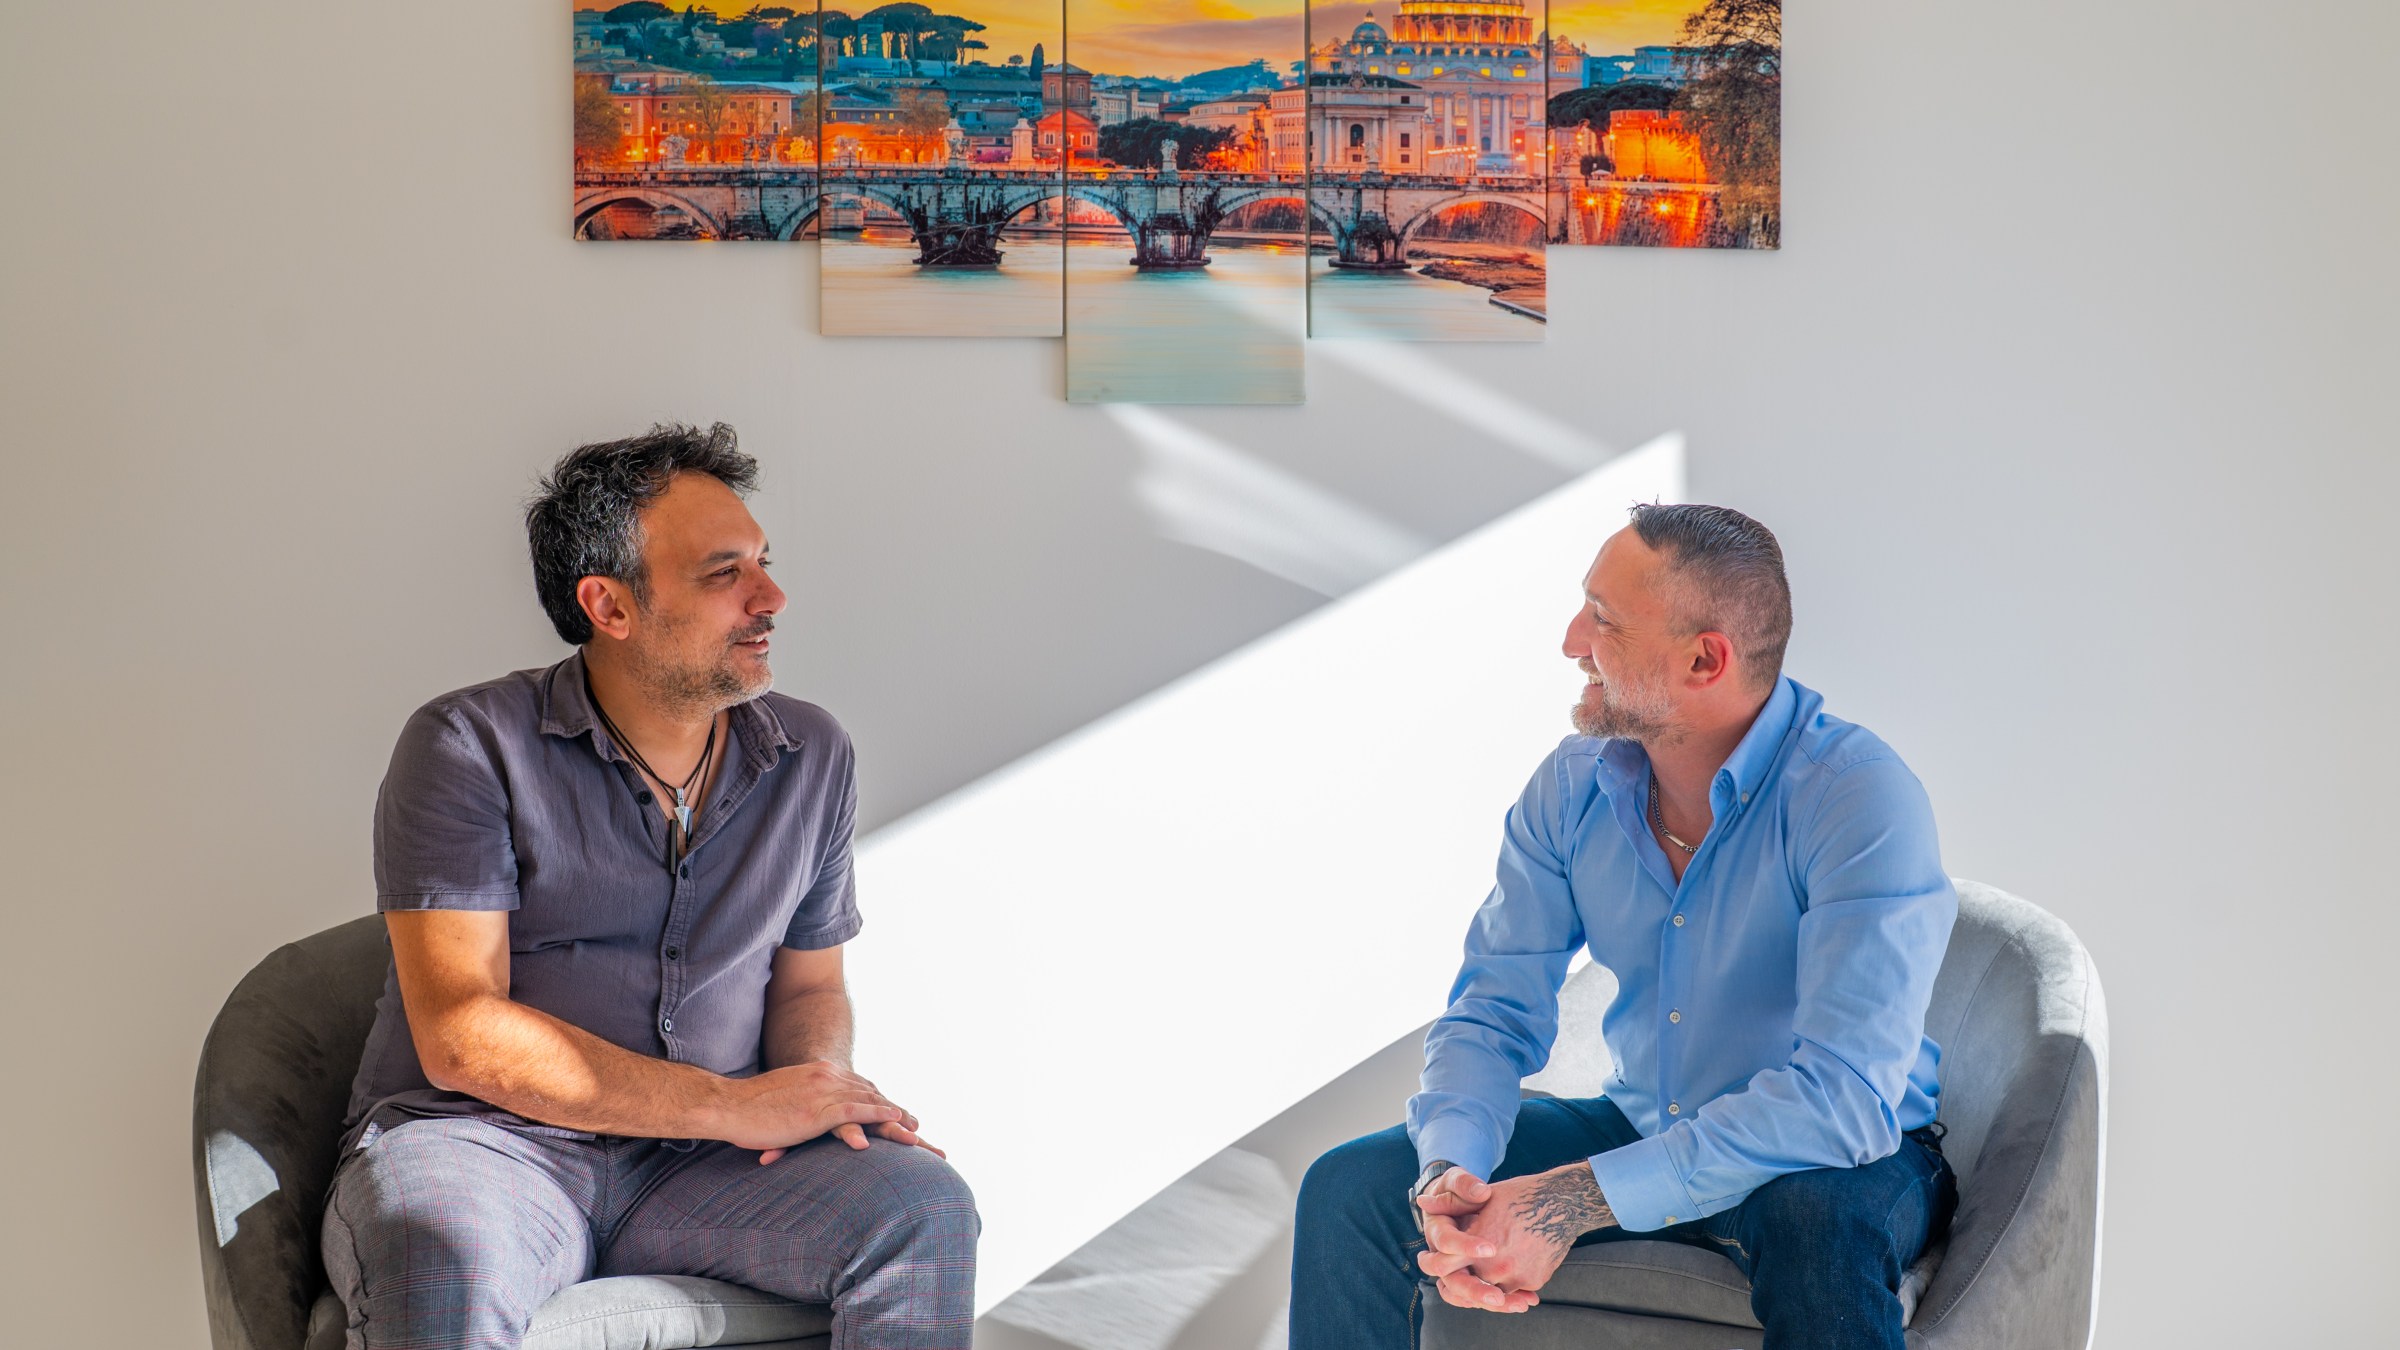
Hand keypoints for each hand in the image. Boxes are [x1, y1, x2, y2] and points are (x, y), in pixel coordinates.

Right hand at [710, 1060, 913, 1161]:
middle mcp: (825, 1076)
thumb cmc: (748, 1109)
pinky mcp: (817, 1109)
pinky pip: (855, 1110)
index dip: (878, 1099)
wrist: (727, 1104)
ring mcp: (823, 1091)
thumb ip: (801, 1102)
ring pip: (869, 1101)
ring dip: (895, 1116)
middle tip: (917, 1124)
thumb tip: (804, 1117)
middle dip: (894, 1110)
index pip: (856, 1085)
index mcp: (817, 1073)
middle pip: (869, 1092)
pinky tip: (894, 1120)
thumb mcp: (783, 1100)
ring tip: (916, 1130)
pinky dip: (877, 1115)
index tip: (897, 1112)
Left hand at [1417, 1163, 1615, 1309]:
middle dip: (1467, 1279)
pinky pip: (1516, 1289)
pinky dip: (1513, 1282)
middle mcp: (1494, 1264)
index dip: (1442, 1265)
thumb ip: (1450, 1204)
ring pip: (1493, 1289)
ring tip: (1493, 1272)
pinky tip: (1515, 1268)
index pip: (1447, 1265)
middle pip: (1470, 1282)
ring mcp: (1515, 1276)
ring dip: (1490, 1284)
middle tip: (1468, 1274)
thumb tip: (1422, 1201)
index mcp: (1476, 1243)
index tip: (1443, 1263)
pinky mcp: (1534, 1281)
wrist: (1562, 1203)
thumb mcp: (1482, 1196)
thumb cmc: (1518, 1195)